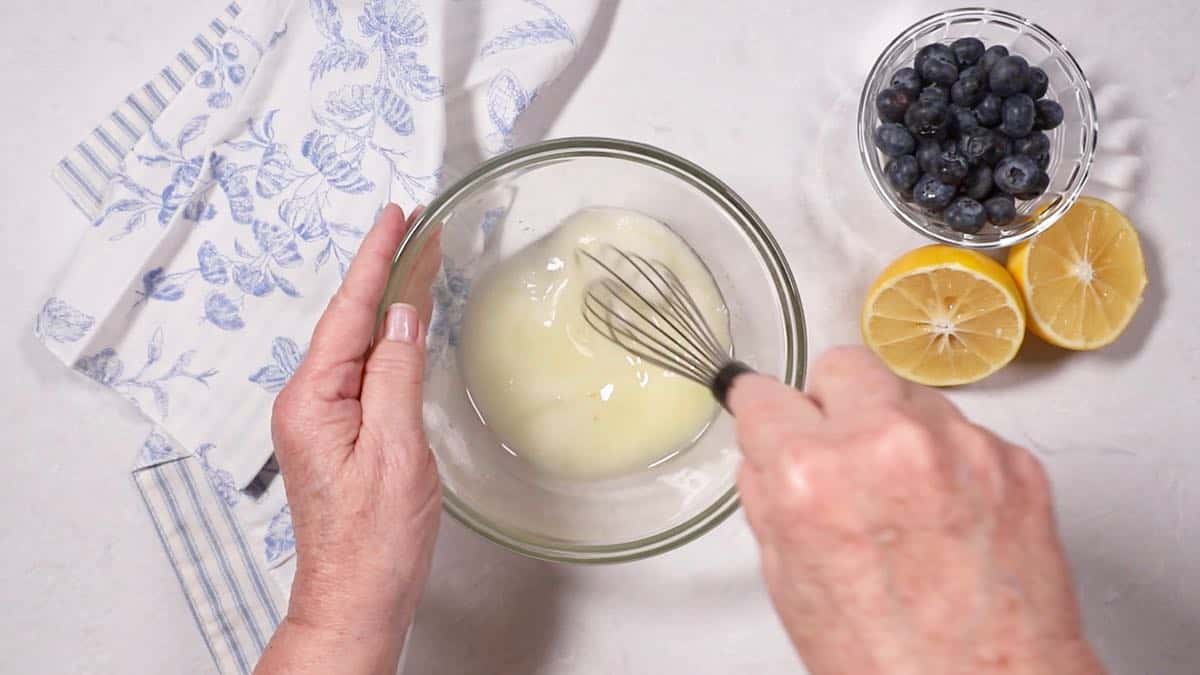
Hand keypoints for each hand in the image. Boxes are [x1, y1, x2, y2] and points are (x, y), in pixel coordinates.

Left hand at [256, 204, 439, 674]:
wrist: (356, 600)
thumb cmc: (374, 541)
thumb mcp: (396, 451)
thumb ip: (395, 375)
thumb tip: (402, 317)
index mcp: (314, 398)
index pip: (349, 311)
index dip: (376, 259)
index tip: (397, 217)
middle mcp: (306, 402)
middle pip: (349, 320)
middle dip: (383, 270)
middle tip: (417, 226)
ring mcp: (318, 419)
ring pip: (355, 343)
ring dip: (386, 300)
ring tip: (417, 259)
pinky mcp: (335, 434)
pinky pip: (360, 370)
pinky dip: (385, 339)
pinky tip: (402, 326)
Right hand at [730, 347, 1102, 674]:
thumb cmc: (889, 663)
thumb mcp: (789, 584)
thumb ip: (769, 500)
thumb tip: (766, 454)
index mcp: (811, 475)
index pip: (764, 395)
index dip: (763, 414)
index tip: (769, 416)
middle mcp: (886, 443)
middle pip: (842, 367)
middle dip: (832, 404)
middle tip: (840, 453)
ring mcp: (959, 445)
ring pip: (908, 394)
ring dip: (894, 428)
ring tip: (903, 498)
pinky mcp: (1014, 460)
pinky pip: (963, 431)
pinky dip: (949, 459)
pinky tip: (948, 514)